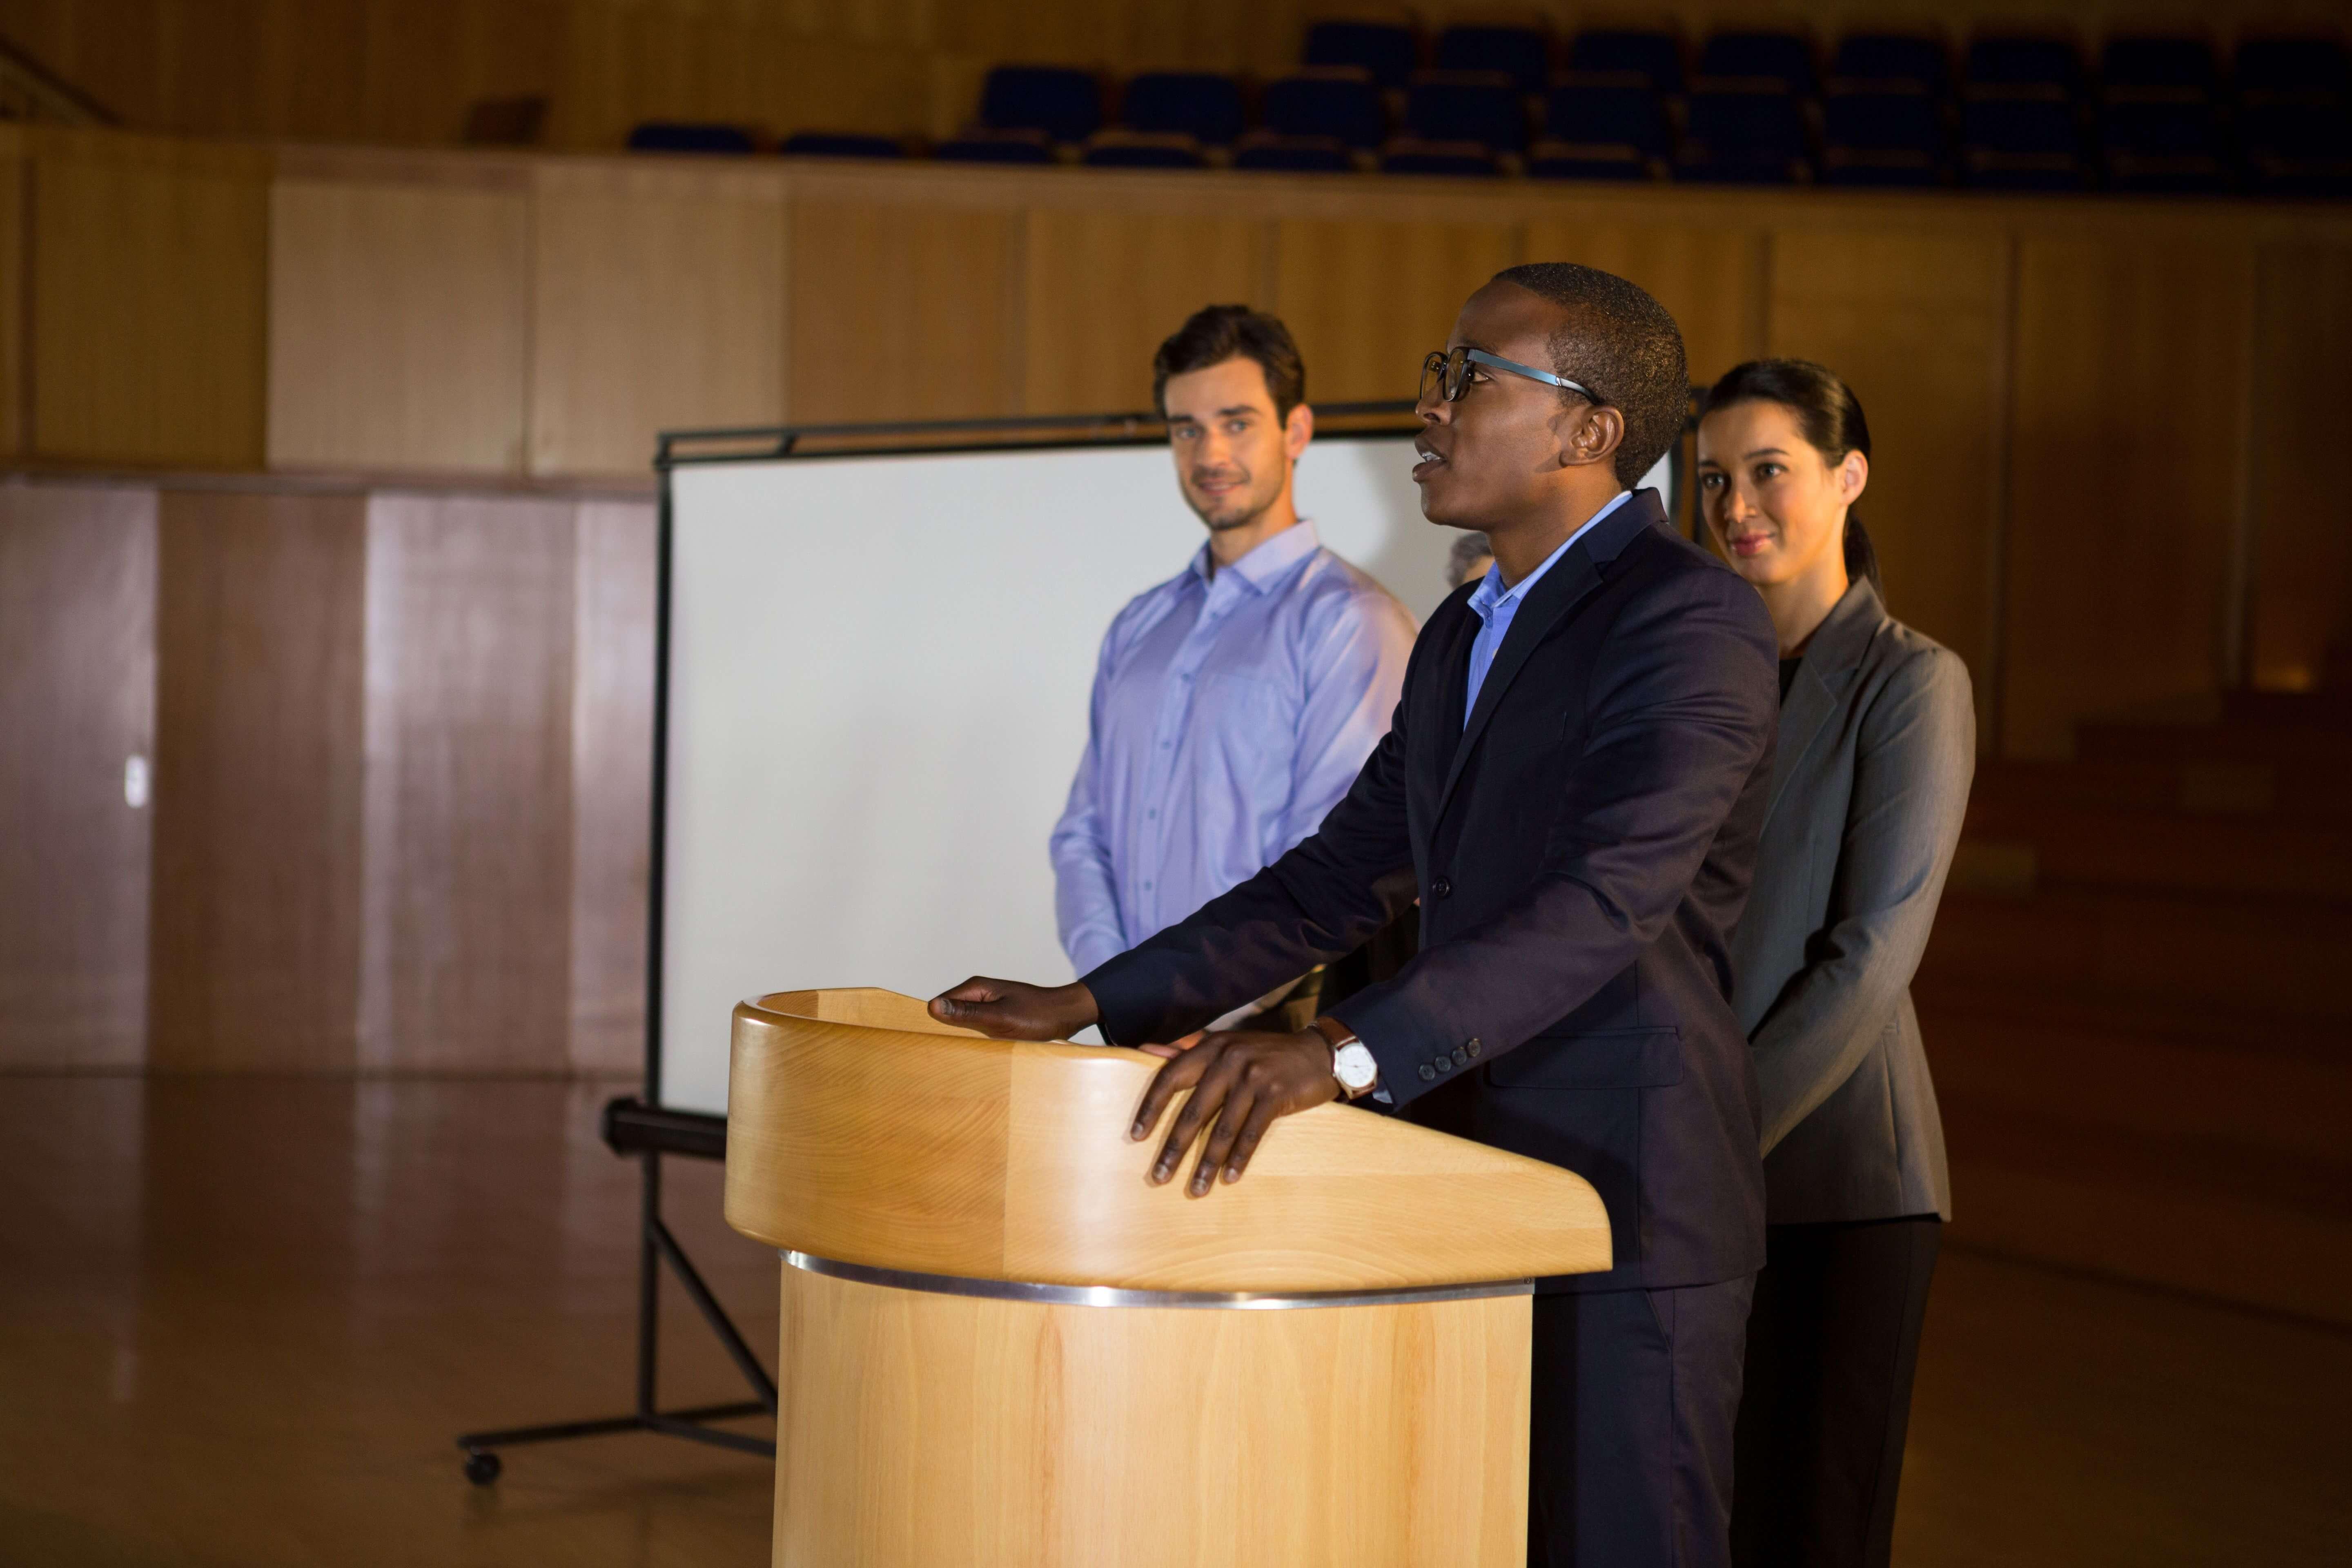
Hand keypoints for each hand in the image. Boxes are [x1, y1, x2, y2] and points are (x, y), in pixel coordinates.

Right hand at [929, 977, 1099, 1040]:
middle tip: (946, 1054)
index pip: (940, 1004)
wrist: (1068, 1015)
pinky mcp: (997, 1018)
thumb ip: (968, 1013)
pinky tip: (978, 1053)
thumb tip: (933, 1007)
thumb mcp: (1001, 1017)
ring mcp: (988, 1006)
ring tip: (961, 1056)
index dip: (934, 1023)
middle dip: (947, 1032)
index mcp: (976, 988)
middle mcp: (979, 995)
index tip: (929, 1043)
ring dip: (962, 1038)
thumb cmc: (1039, 1015)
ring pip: (963, 1024)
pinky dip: (977, 1040)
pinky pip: (978, 1029)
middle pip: (950, 1014)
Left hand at [1129, 1029, 1338, 1195]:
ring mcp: (1254, 1078)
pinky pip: (1251, 1134)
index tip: (1136, 1135)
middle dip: (1174, 1148)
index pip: (1170, 1077)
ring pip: (1222, 1129)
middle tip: (1159, 1177)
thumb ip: (1186, 1050)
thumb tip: (1145, 1050)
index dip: (1151, 1108)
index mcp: (1211, 1047)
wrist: (1318, 1053)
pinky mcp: (1276, 1096)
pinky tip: (1229, 1179)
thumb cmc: (1265, 1053)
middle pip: (1194, 1110)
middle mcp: (1229, 1060)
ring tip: (1195, 1189)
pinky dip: (1239, 1159)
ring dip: (1207, 1163)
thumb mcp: (1226, 1046)